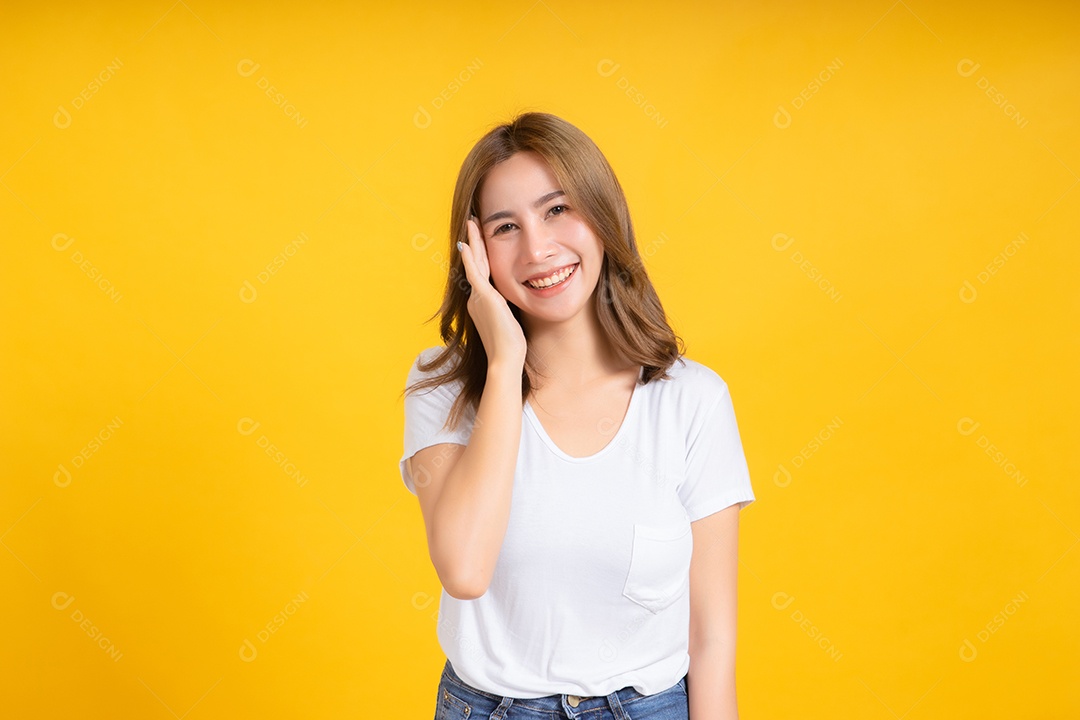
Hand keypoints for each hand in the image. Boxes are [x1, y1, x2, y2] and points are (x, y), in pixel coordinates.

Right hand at [459, 216, 526, 369]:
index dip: (480, 255)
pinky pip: (475, 272)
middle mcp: (476, 298)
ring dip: (473, 242)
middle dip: (474, 243)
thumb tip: (517, 303)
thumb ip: (509, 309)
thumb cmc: (511, 346)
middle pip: (475, 263)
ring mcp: (477, 297)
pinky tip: (467, 244)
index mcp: (482, 303)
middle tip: (472, 223)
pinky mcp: (484, 298)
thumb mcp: (511, 321)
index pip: (481, 272)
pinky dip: (470, 258)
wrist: (505, 359)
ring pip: (475, 263)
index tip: (479, 240)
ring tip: (471, 224)